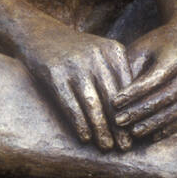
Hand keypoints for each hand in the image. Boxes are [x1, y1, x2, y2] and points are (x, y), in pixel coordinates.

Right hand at [21, 24, 133, 150]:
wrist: (38, 30)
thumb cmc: (75, 49)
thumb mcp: (100, 53)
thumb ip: (115, 74)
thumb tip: (133, 111)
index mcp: (113, 50)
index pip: (128, 87)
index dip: (133, 112)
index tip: (138, 132)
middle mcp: (96, 55)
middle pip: (113, 97)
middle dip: (121, 125)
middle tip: (126, 147)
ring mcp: (74, 63)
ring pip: (93, 103)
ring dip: (102, 129)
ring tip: (107, 147)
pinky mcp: (54, 72)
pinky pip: (70, 104)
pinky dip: (79, 123)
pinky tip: (84, 138)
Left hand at [112, 20, 176, 140]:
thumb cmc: (160, 44)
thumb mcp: (145, 47)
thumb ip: (131, 66)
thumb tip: (114, 91)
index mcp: (174, 58)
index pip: (153, 79)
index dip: (134, 92)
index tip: (114, 102)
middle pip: (164, 97)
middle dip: (140, 111)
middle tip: (119, 121)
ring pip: (175, 111)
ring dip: (154, 124)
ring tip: (133, 133)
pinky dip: (169, 129)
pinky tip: (153, 137)